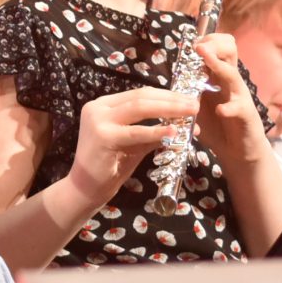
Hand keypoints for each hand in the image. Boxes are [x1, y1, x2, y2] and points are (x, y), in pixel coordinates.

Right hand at [65, 87, 197, 209]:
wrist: (86, 189)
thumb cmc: (111, 166)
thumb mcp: (135, 144)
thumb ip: (154, 131)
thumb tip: (184, 126)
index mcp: (105, 105)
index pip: (140, 93)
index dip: (166, 95)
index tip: (188, 99)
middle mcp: (99, 107)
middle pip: (141, 97)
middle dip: (171, 100)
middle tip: (195, 105)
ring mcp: (99, 120)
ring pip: (139, 108)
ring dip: (168, 109)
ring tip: (190, 114)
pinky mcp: (103, 136)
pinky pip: (136, 132)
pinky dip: (156, 132)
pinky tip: (174, 133)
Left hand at [189, 34, 269, 172]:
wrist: (238, 151)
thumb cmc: (218, 125)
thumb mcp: (199, 104)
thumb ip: (188, 91)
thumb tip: (169, 79)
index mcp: (219, 76)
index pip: (220, 46)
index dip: (208, 39)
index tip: (193, 44)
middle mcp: (231, 81)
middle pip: (229, 49)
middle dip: (213, 43)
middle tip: (198, 46)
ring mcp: (240, 96)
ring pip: (232, 74)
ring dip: (218, 65)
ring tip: (205, 57)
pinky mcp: (246, 114)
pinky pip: (239, 107)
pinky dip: (229, 107)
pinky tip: (220, 110)